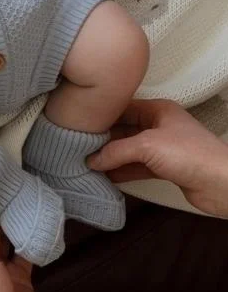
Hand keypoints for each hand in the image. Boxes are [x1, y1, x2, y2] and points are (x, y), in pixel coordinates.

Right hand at [88, 99, 227, 217]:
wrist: (221, 184)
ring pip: (129, 150)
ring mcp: (163, 148)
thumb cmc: (191, 154)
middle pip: (124, 129)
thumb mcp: (147, 146)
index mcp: (158, 109)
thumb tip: (92, 159)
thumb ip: (116, 151)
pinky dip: (122, 171)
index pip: (123, 107)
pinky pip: (137, 166)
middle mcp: (159, 125)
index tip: (79, 122)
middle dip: (103, 138)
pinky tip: (105, 176)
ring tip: (86, 162)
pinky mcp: (165, 168)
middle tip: (78, 146)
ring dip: (111, 157)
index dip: (102, 114)